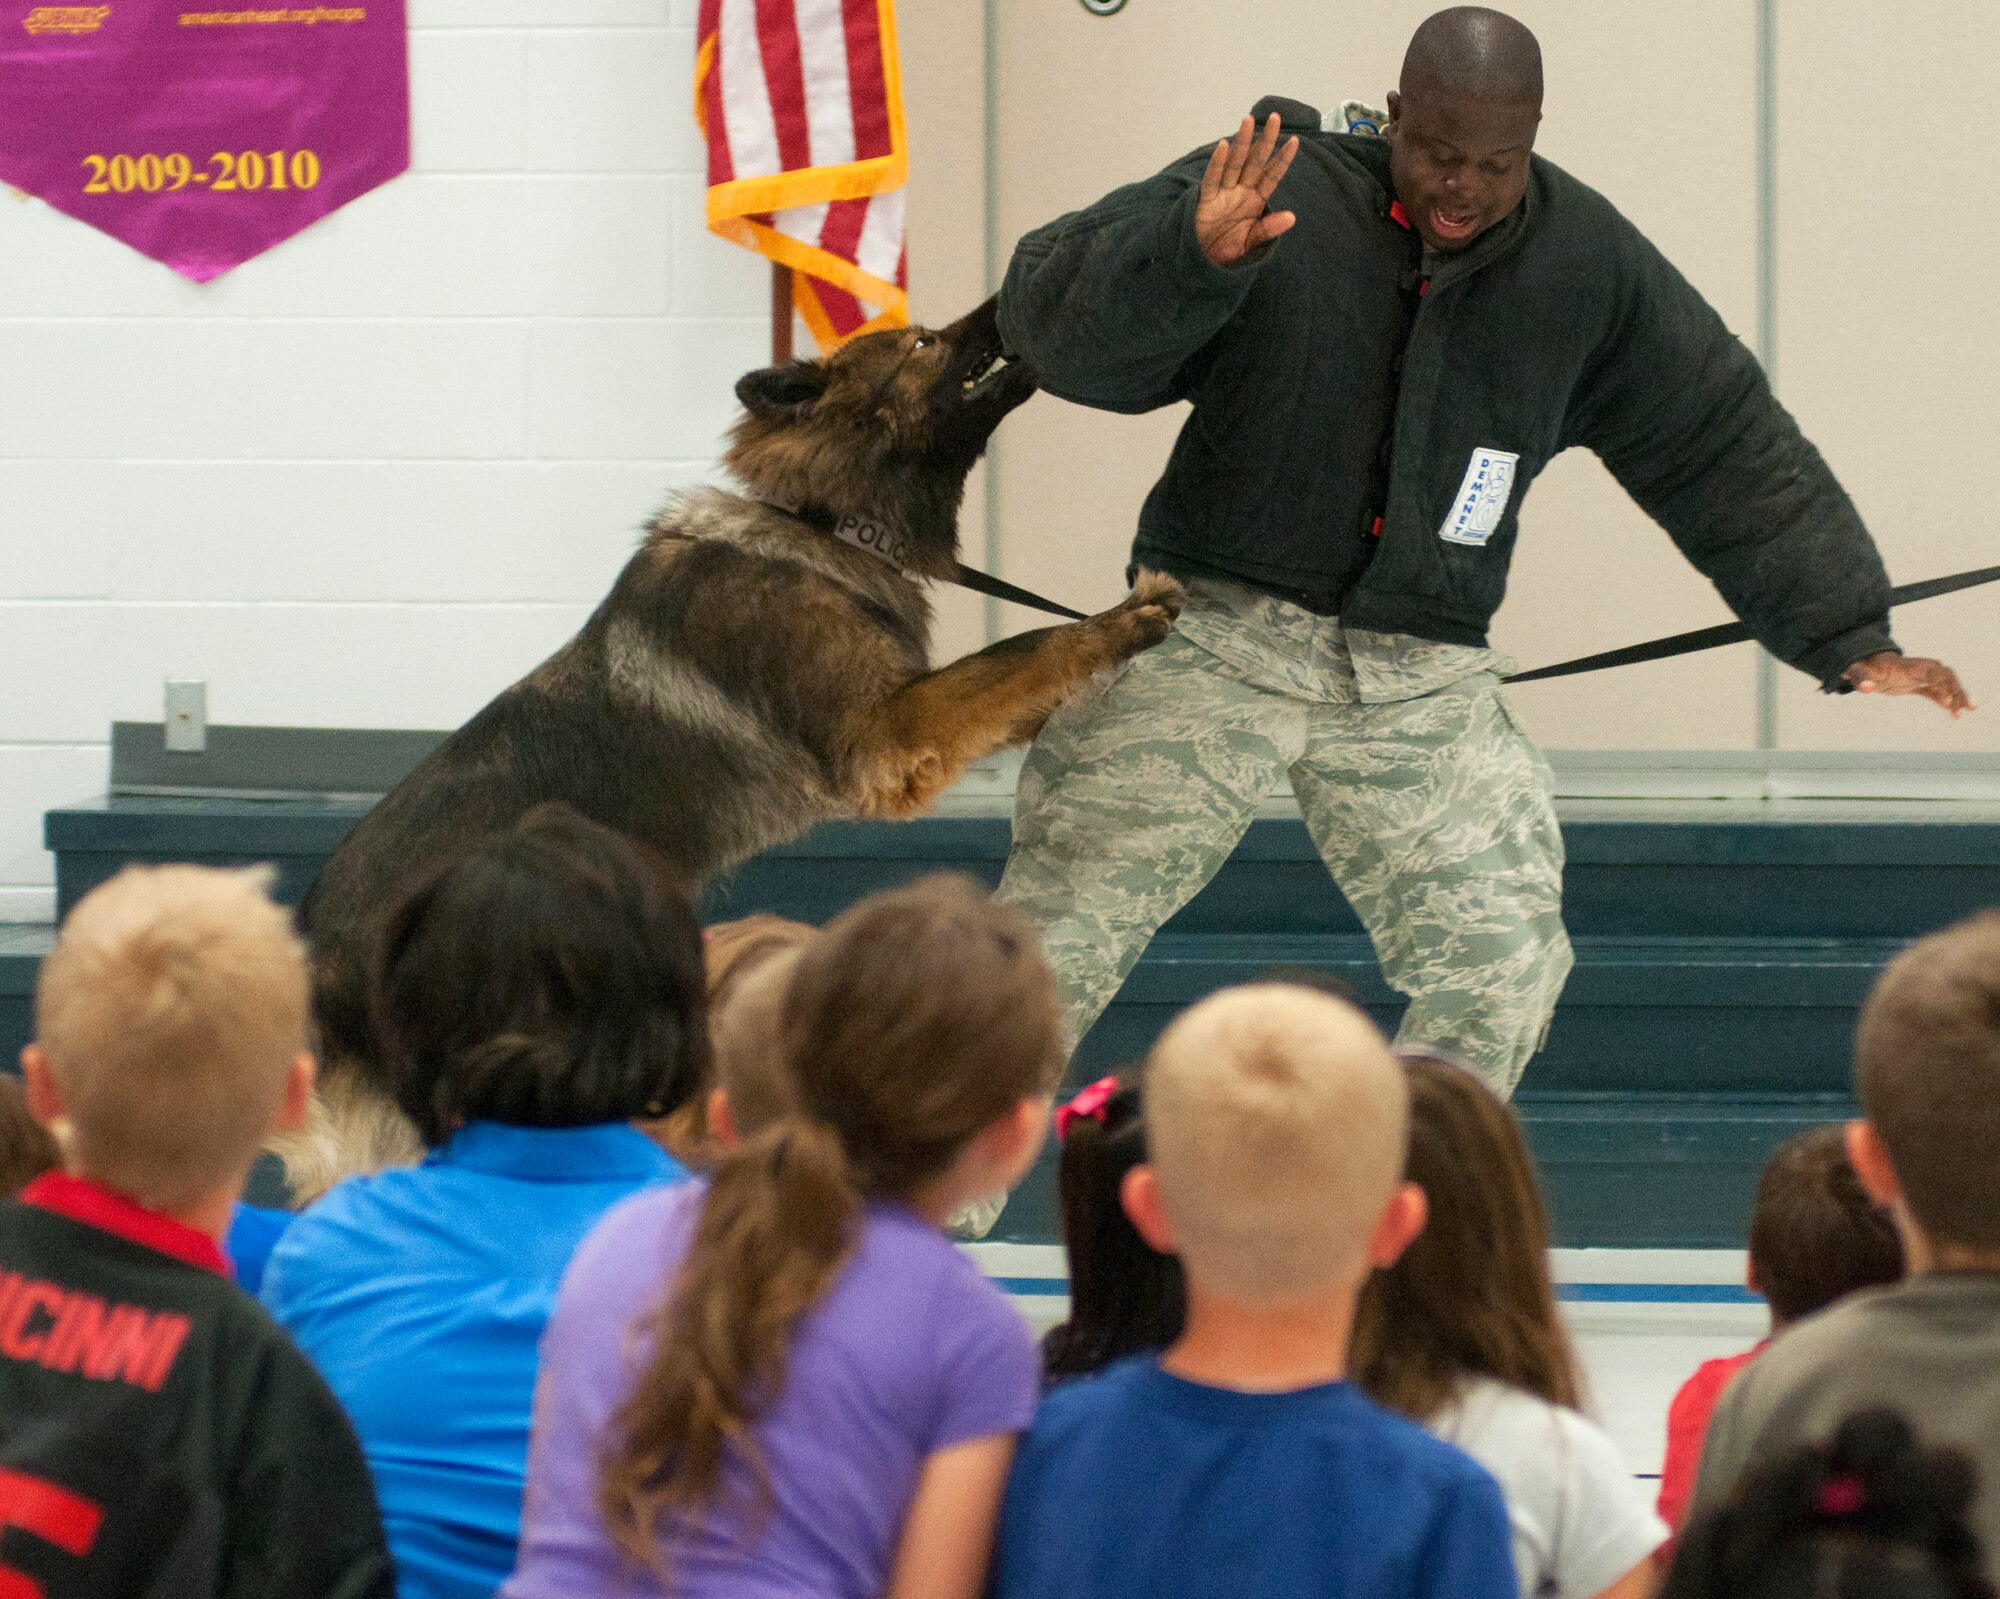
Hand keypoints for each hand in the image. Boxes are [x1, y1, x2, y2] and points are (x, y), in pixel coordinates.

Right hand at [1195, 113, 1298, 267]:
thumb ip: (1268, 229)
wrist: (1202, 262)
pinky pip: (1212, 179)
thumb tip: (1292, 217)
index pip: (1272, 176)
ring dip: (1242, 142)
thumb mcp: (1250, 242)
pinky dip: (1217, 163)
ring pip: (1234, 163)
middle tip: (1276, 118)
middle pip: (1255, 162)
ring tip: (1249, 120)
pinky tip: (1224, 146)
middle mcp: (1240, 191)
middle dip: (1265, 140)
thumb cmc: (1227, 249)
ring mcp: (1223, 193)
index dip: (1282, 159)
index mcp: (1255, 200)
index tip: (1295, 141)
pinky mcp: (1206, 200)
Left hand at [1842, 652, 1974, 716]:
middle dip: (1957, 690)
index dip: (1942, 685)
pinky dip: (1945, 701)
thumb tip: (1865, 688)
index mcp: (1909, 665)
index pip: (1933, 672)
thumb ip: (1860, 677)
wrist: (1862, 662)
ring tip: (1963, 712)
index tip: (1946, 701)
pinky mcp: (1915, 684)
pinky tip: (1954, 714)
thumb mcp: (1857, 670)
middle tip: (1965, 708)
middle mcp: (1918, 669)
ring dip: (1956, 696)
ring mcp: (1918, 676)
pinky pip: (1935, 692)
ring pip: (1944, 684)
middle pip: (1945, 676)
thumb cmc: (1860, 665)